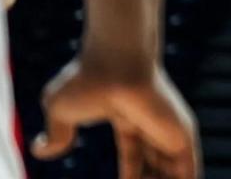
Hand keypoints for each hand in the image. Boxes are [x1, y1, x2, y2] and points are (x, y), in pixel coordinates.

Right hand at [33, 55, 200, 178]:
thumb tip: (40, 149)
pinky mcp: (183, 137)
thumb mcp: (60, 112)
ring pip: (174, 174)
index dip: (131, 178)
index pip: (134, 157)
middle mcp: (153, 125)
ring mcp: (170, 131)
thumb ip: (55, 134)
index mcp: (128, 118)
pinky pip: (189, 173)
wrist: (114, 63)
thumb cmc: (87, 80)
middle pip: (156, 168)